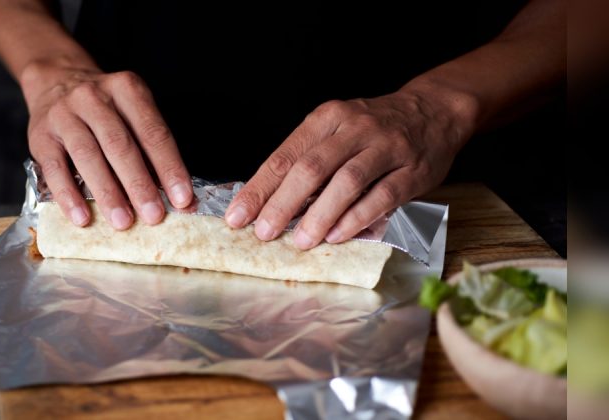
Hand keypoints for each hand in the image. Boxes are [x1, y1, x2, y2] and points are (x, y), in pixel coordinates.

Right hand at [22, 61, 192, 228]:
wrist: (54, 81)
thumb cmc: (104, 108)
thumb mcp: (130, 111)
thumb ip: (150, 149)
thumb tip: (177, 197)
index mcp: (126, 89)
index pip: (153, 132)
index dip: (170, 167)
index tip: (182, 198)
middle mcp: (94, 98)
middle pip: (120, 145)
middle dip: (139, 184)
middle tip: (154, 215)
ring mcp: (64, 115)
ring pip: (88, 156)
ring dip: (108, 193)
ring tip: (123, 222)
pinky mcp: (40, 136)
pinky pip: (54, 169)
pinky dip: (69, 195)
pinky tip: (82, 218)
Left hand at [225, 89, 474, 248]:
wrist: (434, 110)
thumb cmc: (373, 128)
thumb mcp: (336, 130)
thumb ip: (307, 160)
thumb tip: (268, 202)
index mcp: (326, 118)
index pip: (285, 156)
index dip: (258, 189)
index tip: (237, 216)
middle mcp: (354, 128)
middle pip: (311, 168)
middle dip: (282, 204)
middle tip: (263, 233)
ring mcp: (386, 148)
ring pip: (346, 182)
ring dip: (320, 215)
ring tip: (300, 240)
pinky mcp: (412, 170)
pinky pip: (382, 196)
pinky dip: (357, 217)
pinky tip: (338, 236)